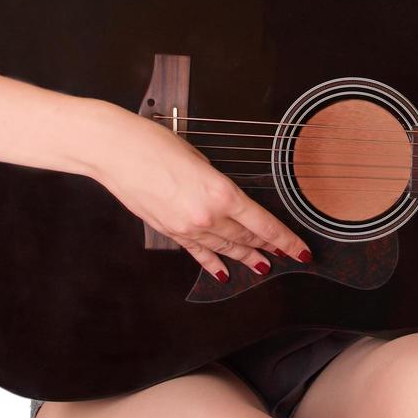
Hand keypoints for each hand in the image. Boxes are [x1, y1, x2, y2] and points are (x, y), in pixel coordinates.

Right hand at [94, 109, 312, 281]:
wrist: (117, 152)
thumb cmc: (157, 145)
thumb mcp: (201, 159)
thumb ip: (218, 184)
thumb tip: (227, 199)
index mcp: (222, 193)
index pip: (263, 224)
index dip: (284, 240)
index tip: (300, 250)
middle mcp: (207, 215)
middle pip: (246, 237)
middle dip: (269, 247)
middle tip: (286, 255)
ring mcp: (187, 227)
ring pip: (224, 248)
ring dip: (244, 257)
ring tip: (262, 266)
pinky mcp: (169, 231)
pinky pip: (197, 251)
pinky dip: (211, 262)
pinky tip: (222, 272)